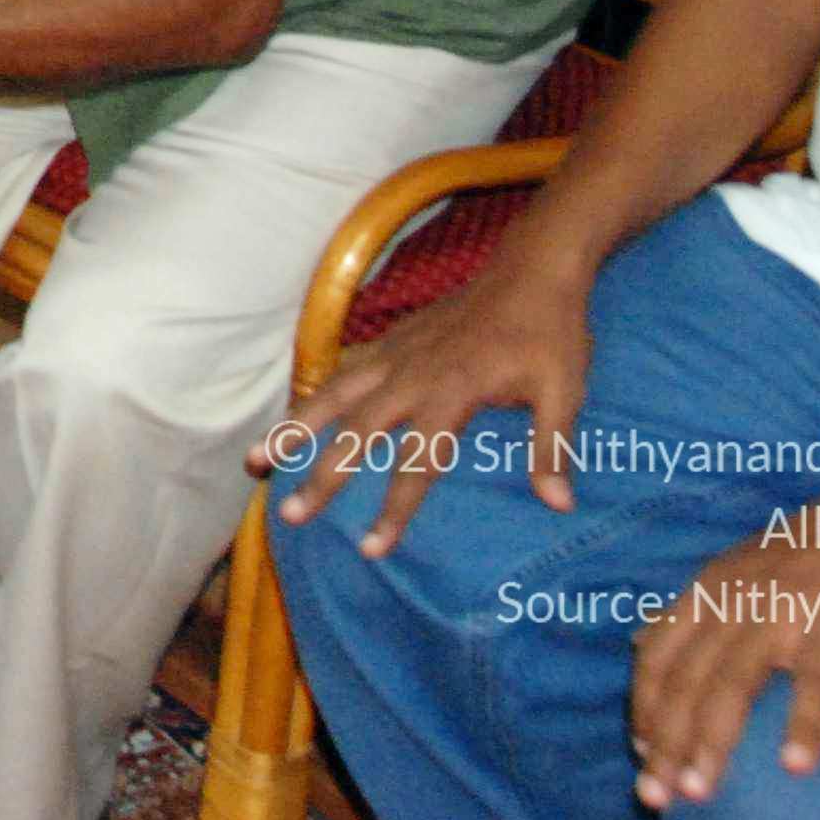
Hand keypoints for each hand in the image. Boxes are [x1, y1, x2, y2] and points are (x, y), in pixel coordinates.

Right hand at [260, 260, 595, 550]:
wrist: (530, 269)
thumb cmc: (550, 334)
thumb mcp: (563, 391)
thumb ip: (551, 447)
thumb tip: (558, 504)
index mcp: (451, 392)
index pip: (416, 464)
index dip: (393, 509)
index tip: (371, 549)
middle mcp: (411, 375)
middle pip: (356, 432)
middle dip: (321, 476)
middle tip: (289, 514)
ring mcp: (395, 354)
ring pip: (331, 395)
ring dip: (293, 429)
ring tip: (256, 460)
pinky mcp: (391, 340)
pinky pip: (343, 370)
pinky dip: (314, 394)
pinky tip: (292, 417)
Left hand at [627, 502, 819, 805]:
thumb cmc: (814, 552)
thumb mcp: (737, 569)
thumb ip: (691, 609)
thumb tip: (639, 641)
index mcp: (708, 589)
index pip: (659, 656)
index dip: (646, 708)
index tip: (642, 757)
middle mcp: (733, 600)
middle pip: (686, 680)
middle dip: (666, 742)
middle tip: (657, 796)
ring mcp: (779, 611)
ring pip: (732, 684)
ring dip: (712, 741)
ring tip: (700, 790)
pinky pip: (813, 682)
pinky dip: (803, 724)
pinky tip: (795, 766)